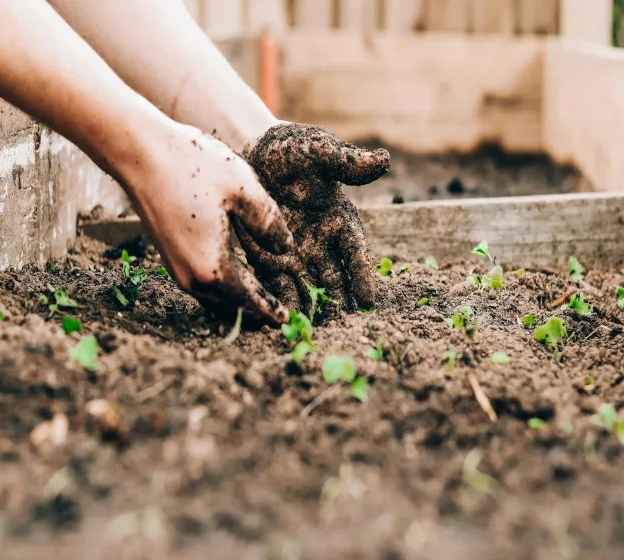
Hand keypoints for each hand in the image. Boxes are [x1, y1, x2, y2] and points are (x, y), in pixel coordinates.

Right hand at [124, 122, 292, 324]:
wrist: (140, 153)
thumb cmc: (192, 167)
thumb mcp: (243, 189)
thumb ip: (269, 223)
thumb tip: (286, 248)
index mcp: (212, 266)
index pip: (248, 301)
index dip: (269, 310)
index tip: (287, 319)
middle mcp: (191, 276)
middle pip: (229, 307)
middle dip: (255, 314)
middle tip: (277, 318)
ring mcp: (176, 268)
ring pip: (213, 299)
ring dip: (237, 305)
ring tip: (260, 304)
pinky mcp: (169, 256)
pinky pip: (201, 287)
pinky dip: (222, 292)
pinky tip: (234, 280)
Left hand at [235, 123, 389, 313]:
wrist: (253, 152)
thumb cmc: (291, 150)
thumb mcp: (318, 150)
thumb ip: (345, 161)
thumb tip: (383, 160)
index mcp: (340, 220)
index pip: (356, 253)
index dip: (363, 276)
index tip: (368, 301)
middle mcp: (322, 243)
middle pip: (336, 279)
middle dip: (340, 303)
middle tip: (344, 329)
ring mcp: (297, 253)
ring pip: (310, 288)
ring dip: (314, 310)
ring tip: (315, 332)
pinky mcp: (270, 259)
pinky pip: (279, 285)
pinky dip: (283, 303)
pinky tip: (284, 321)